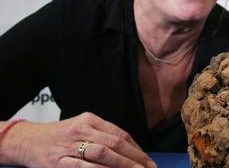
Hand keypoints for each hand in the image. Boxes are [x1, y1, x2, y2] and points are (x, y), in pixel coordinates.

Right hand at [6, 112, 155, 167]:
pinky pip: (83, 167)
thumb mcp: (81, 127)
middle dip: (135, 158)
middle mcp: (81, 130)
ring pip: (102, 154)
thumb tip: (130, 150)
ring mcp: (70, 145)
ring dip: (122, 165)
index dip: (136, 148)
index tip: (147, 160)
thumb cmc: (58, 136)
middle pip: (115, 143)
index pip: (120, 134)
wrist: (27, 140)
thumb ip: (102, 135)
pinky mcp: (59, 161)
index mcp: (89, 119)